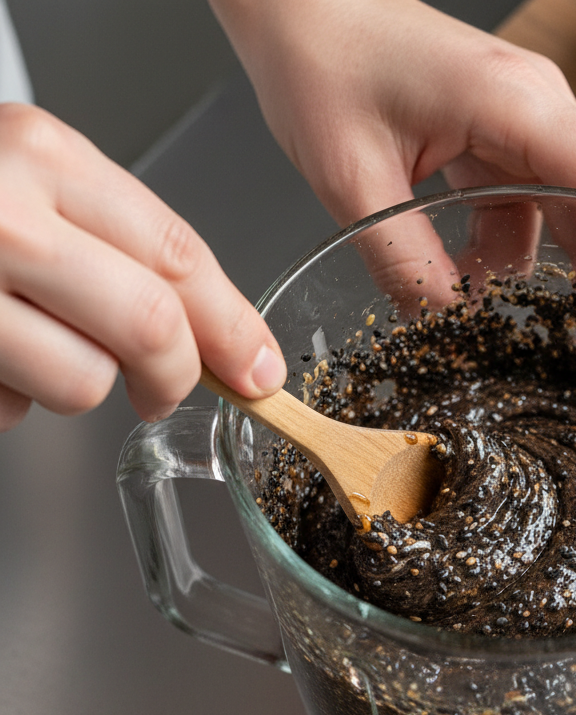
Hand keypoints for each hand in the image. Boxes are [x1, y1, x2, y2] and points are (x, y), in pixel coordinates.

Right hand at [0, 104, 285, 430]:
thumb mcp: (41, 179)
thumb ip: (129, 247)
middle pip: (149, 327)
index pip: (178, 258)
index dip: (234, 326)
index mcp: (42, 156)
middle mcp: (0, 217)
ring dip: (79, 385)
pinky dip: (14, 395)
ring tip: (39, 346)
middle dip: (176, 375)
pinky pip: (10, 407)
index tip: (260, 367)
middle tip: (166, 389)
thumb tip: (229, 340)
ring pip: (82, 381)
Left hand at [210, 0, 575, 321]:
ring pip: (571, 213)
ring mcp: (521, 124)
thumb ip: (405, 262)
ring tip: (556, 338)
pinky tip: (476, 283)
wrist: (297, 9)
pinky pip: (526, 208)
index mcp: (517, 105)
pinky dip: (508, 254)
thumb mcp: (353, 179)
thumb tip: (451, 324)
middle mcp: (536, 111)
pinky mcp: (497, 138)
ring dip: (562, 276)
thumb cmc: (322, 61)